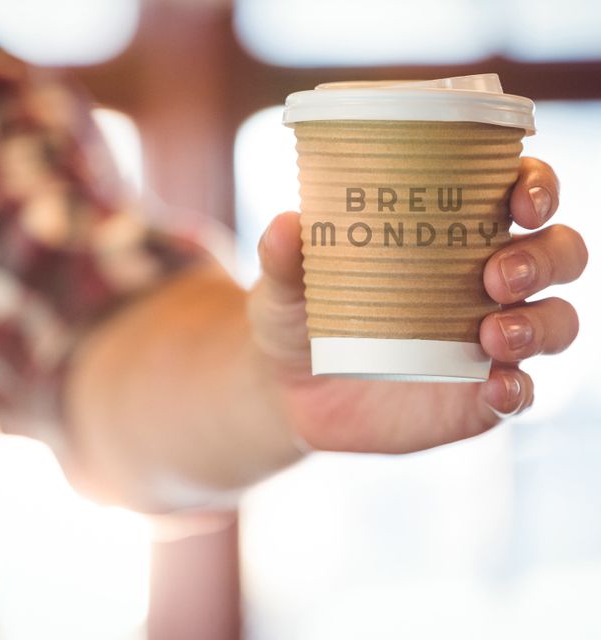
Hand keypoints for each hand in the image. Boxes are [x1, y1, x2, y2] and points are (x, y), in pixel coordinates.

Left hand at [248, 158, 587, 453]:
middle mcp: (480, 284)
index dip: (537, 189)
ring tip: (493, 334)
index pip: (517, 197)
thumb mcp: (283, 286)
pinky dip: (519, 391)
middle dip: (544, 257)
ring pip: (554, 322)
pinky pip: (520, 394)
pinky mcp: (474, 397)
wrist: (289, 388)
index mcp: (448, 237)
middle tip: (496, 275)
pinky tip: (496, 389)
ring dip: (542, 323)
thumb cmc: (298, 316)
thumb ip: (283, 258)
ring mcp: (484, 342)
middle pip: (555, 254)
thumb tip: (287, 224)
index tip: (520, 198)